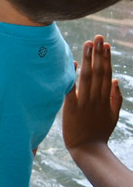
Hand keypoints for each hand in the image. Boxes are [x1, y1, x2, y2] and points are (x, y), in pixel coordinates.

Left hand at [63, 35, 121, 152]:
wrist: (88, 150)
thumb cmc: (99, 133)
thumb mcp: (113, 115)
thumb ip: (115, 98)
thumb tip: (115, 80)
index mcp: (105, 98)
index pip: (106, 74)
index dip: (106, 59)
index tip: (105, 45)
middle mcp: (95, 98)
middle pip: (98, 72)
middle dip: (98, 54)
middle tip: (97, 37)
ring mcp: (84, 102)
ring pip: (87, 77)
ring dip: (88, 60)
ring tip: (88, 44)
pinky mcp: (71, 108)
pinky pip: (71, 90)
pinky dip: (71, 77)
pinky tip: (71, 64)